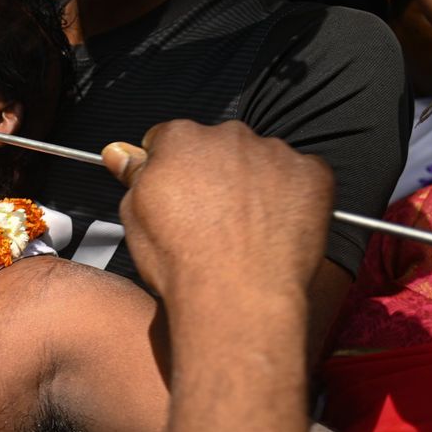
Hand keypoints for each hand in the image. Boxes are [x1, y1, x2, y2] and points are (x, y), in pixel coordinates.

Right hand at [102, 121, 332, 308]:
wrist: (236, 295)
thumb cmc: (185, 263)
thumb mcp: (135, 216)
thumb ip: (133, 174)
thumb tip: (120, 153)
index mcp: (180, 139)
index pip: (169, 138)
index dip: (169, 169)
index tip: (175, 192)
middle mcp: (228, 136)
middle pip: (216, 145)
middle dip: (212, 172)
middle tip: (209, 216)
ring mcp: (273, 153)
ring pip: (259, 158)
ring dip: (252, 181)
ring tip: (243, 228)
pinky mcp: (311, 174)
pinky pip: (301, 174)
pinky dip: (290, 194)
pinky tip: (273, 226)